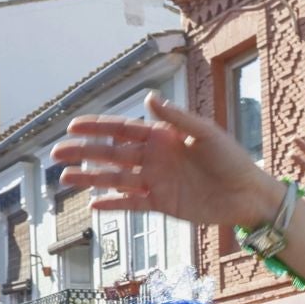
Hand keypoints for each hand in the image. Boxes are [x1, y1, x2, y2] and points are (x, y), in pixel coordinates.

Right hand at [52, 94, 283, 229]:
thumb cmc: (232, 159)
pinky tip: (92, 204)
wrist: (248, 195)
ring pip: (115, 179)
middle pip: (111, 154)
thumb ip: (176, 119)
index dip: (97, 127)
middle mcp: (154, 158)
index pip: (123, 129)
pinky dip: (113, 204)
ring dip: (90, 179)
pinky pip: (132, 204)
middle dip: (84, 153)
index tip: (73, 126)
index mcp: (162, 136)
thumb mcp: (205, 134)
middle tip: (57, 154)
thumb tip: (148, 99)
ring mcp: (156, 182)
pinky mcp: (162, 205)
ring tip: (65, 179)